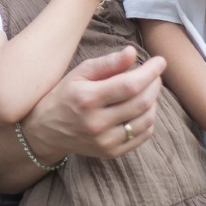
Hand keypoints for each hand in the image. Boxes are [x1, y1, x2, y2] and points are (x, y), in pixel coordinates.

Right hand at [24, 48, 164, 160]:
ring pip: (146, 120)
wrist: (45, 130)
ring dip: (154, 101)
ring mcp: (105, 141)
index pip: (129, 85)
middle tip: (155, 74)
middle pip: (141, 102)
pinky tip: (142, 108)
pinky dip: (148, 119)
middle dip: (154, 84)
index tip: (160, 61)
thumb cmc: (64, 95)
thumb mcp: (78, 73)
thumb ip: (107, 63)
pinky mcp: (111, 152)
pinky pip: (142, 136)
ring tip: (148, 90)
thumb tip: (132, 52)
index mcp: (87, 98)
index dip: (150, 72)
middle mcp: (96, 122)